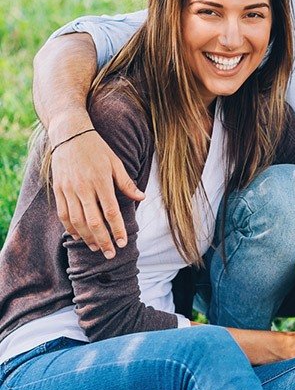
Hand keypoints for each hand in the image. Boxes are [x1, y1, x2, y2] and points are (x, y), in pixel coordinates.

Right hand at [51, 129, 143, 257]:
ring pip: (77, 221)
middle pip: (93, 221)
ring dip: (87, 238)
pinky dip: (71, 228)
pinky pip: (63, 214)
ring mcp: (68, 190)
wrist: (69, 134)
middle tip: (110, 254)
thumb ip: (126, 183)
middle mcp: (83, 188)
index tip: (123, 243)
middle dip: (103, 240)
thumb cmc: (97, 148)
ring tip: (97, 248)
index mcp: (100, 181)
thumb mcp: (115, 162)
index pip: (111, 212)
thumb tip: (142, 198)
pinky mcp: (58, 190)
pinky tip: (79, 236)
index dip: (117, 229)